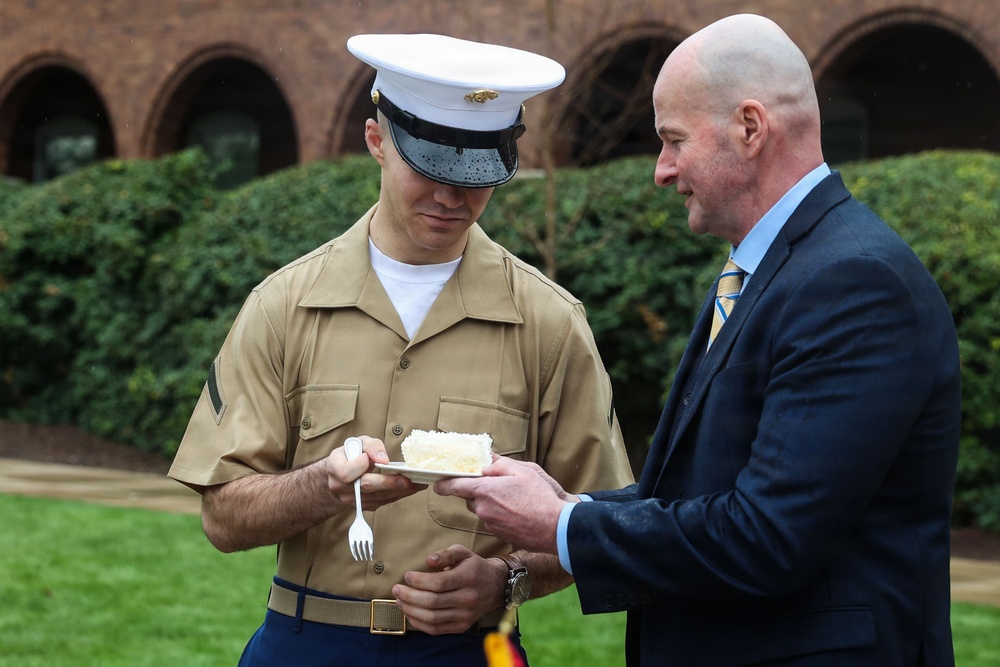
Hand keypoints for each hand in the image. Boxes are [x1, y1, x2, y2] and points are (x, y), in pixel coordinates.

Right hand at [325, 436, 424, 510]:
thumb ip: (371, 446)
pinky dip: (398, 495)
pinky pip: (382, 502)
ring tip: (417, 483)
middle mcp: (340, 487)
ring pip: (377, 497)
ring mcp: (351, 499)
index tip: (369, 459)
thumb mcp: (359, 442)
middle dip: (388, 483)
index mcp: (334, 468)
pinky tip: (410, 488)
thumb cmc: (351, 455)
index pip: (346, 472)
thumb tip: (383, 459)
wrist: (339, 475)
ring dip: (399, 491)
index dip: (359, 466)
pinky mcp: (364, 505)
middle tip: (407, 479)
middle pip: (365, 487)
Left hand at [392, 545, 505, 634]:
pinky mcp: (462, 626)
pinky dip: (419, 623)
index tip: (406, 575)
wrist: (496, 587)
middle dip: (409, 596)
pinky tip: (410, 613)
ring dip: (411, 610)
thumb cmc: (474, 567)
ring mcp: (466, 615)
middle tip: (396, 590)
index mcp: (468, 578)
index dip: (419, 581)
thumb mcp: (463, 552)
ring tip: (399, 601)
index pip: (438, 583)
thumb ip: (445, 554)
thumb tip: (428, 560)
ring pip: (432, 618)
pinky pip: (436, 629)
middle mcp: (468, 598)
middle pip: (432, 602)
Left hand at [435, 456, 572, 553]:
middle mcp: (482, 509)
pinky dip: (498, 514)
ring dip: (490, 503)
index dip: (443, 484)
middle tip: (496, 484)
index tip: (438, 482)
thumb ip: (500, 465)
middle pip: (470, 497)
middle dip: (478, 490)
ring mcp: (490, 524)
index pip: (454, 487)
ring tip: (511, 498)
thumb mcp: (523, 471)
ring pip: (482, 509)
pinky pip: (492, 520)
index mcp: (485, 490)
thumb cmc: (540, 497)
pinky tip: (516, 511)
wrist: (555, 528)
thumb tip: (486, 463)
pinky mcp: (498, 534)